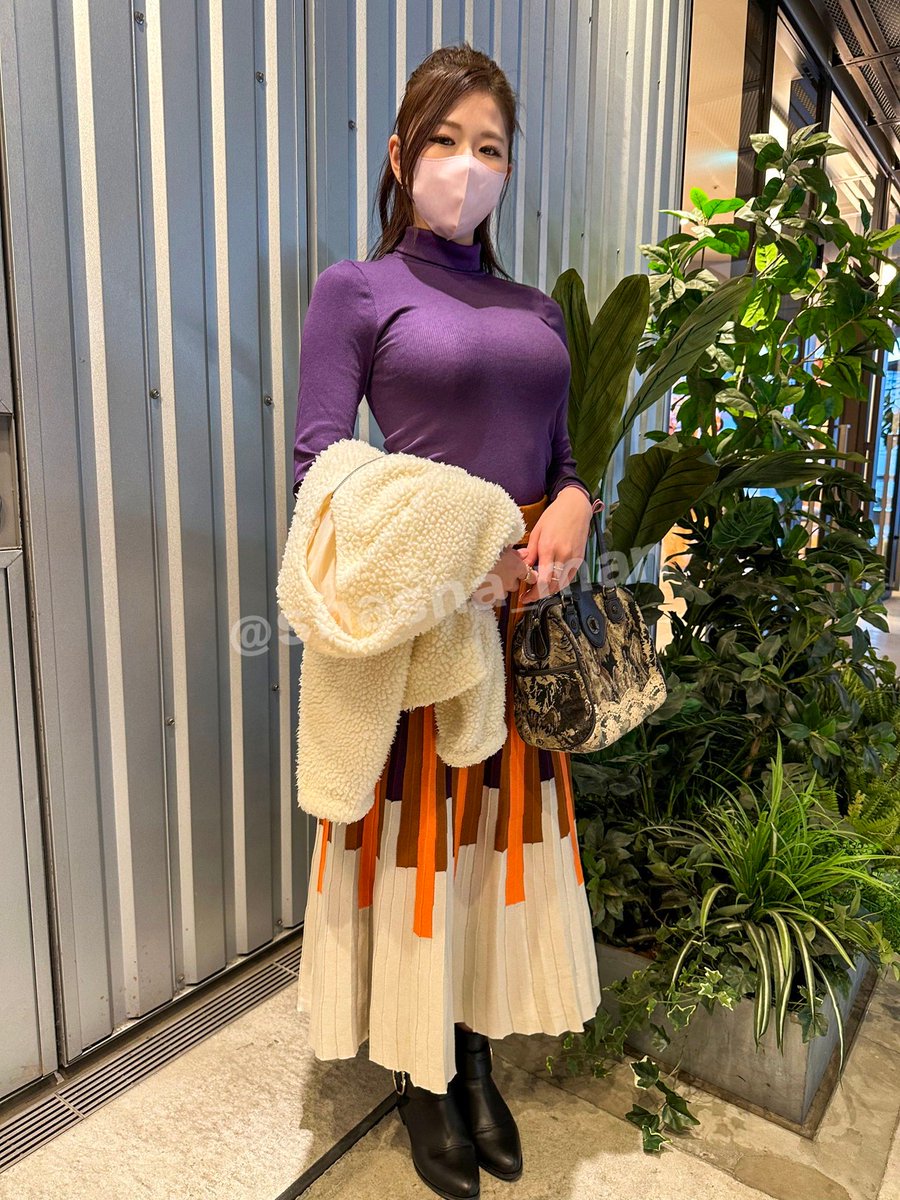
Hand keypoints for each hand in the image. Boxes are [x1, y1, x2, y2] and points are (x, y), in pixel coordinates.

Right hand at [471, 544, 529, 607]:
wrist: (463, 562)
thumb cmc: (481, 551)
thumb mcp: (500, 547)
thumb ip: (514, 552)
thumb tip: (524, 553)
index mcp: (515, 567)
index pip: (531, 576)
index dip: (529, 575)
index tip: (526, 574)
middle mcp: (509, 582)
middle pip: (514, 586)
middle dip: (508, 581)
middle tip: (498, 572)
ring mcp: (498, 593)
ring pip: (503, 594)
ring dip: (498, 589)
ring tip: (487, 580)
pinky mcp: (486, 600)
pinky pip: (491, 601)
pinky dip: (487, 596)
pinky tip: (481, 587)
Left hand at [517, 486, 592, 605]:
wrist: (576, 507)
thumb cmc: (554, 516)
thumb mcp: (537, 531)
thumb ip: (530, 552)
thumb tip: (522, 568)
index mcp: (549, 548)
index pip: (542, 580)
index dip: (533, 593)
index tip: (524, 597)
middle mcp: (563, 555)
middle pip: (553, 586)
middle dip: (539, 594)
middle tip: (529, 596)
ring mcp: (573, 558)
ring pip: (562, 584)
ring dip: (550, 590)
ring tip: (539, 589)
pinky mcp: (580, 558)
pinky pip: (570, 577)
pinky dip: (560, 583)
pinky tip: (551, 582)